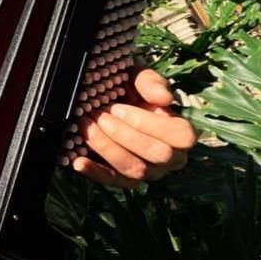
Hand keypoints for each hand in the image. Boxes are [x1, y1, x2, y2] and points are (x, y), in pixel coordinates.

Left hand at [74, 68, 196, 188]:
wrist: (104, 99)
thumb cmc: (128, 88)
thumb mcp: (138, 78)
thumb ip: (151, 82)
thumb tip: (164, 98)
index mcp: (180, 132)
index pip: (182, 135)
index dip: (150, 123)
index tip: (119, 109)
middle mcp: (170, 157)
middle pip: (158, 154)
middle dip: (125, 135)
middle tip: (100, 117)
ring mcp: (149, 171)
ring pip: (136, 169)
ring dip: (108, 148)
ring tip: (86, 128)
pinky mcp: (124, 179)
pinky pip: (113, 181)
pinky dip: (95, 172)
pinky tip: (78, 161)